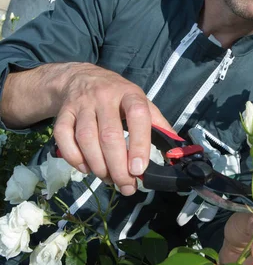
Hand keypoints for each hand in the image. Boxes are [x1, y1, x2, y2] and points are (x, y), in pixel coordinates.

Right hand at [53, 63, 173, 195]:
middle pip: (110, 135)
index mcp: (129, 94)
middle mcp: (105, 97)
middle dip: (118, 167)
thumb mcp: (141, 102)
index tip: (139, 169)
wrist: (81, 77)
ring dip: (98, 166)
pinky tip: (85, 168)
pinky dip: (74, 157)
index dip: (139, 144)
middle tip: (126, 186)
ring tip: (108, 178)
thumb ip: (158, 125)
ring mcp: (82, 104)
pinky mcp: (63, 112)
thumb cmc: (117, 96)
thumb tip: (177, 150)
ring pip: (86, 139)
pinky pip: (63, 137)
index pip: (138, 116)